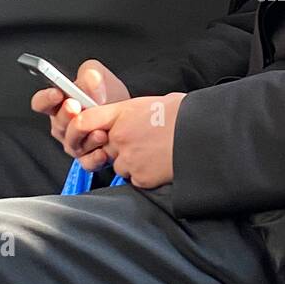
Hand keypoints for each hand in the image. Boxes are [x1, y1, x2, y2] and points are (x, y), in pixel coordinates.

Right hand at [31, 59, 129, 159]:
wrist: (129, 117)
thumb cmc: (110, 97)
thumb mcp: (101, 76)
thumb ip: (90, 73)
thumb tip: (88, 84)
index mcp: (60, 104)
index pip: (41, 102)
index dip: (46, 98)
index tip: (57, 93)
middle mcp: (64, 125)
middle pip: (57, 124)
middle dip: (66, 115)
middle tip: (76, 107)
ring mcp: (75, 143)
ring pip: (72, 143)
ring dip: (85, 136)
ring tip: (99, 130)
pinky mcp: (88, 158)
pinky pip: (87, 161)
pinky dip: (95, 157)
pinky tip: (103, 150)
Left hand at [70, 93, 185, 186]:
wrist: (203, 135)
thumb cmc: (184, 115)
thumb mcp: (153, 103)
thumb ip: (132, 114)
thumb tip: (130, 120)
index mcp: (122, 114)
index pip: (84, 120)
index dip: (81, 128)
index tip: (88, 132)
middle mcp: (120, 137)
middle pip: (104, 147)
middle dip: (119, 148)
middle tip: (141, 142)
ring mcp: (129, 159)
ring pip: (119, 166)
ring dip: (133, 163)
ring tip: (156, 153)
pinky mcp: (140, 177)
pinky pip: (135, 179)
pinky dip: (146, 175)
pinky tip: (161, 164)